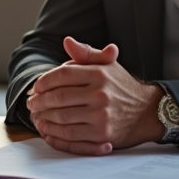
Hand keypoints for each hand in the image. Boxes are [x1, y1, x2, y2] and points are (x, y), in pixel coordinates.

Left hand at [25, 37, 162, 154]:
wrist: (148, 112)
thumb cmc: (122, 87)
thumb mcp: (108, 65)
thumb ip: (86, 53)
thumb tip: (67, 41)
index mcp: (99, 74)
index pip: (62, 74)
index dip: (44, 81)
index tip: (35, 87)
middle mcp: (100, 94)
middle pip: (58, 98)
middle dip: (39, 101)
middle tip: (31, 104)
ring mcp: (101, 116)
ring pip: (61, 118)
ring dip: (44, 118)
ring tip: (36, 116)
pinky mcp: (102, 136)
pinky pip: (70, 137)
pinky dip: (55, 135)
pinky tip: (48, 131)